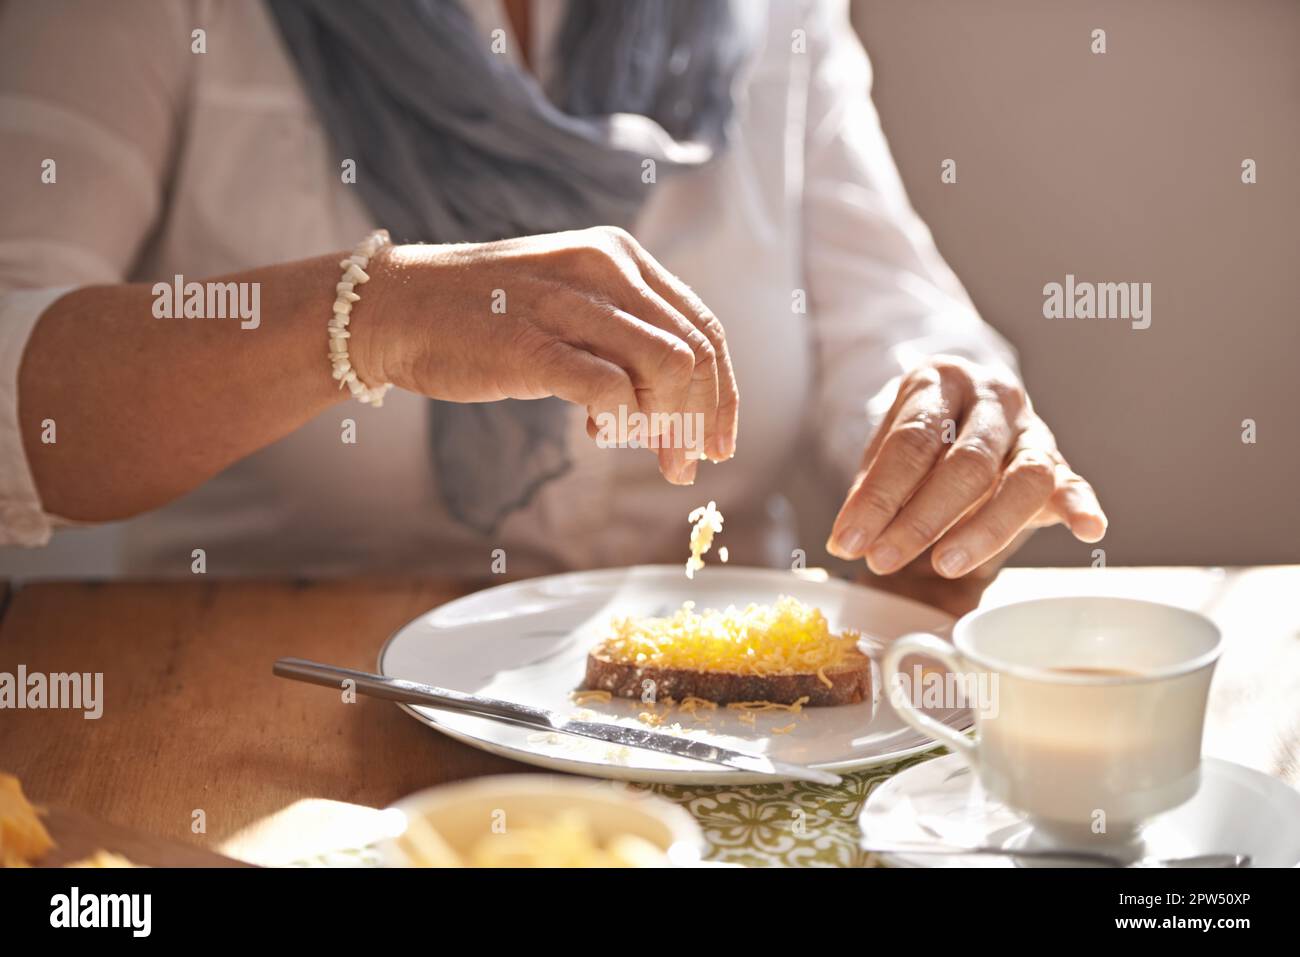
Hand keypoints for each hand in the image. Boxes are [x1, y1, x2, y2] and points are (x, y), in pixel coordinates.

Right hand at [358, 226, 737, 483]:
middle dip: (703, 419)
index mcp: (619, 256)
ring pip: (667, 368)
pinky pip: (611, 389)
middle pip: (695, 352)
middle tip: (686, 466)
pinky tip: (598, 432)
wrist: (394, 307)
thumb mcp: (566, 303)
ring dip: (672, 427)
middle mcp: (604, 268)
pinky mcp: (532, 345)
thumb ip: (619, 334)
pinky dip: (625, 421)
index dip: (723, 392)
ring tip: (651, 455)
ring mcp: (567, 304)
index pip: (702, 326)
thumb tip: (672, 399)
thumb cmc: (481, 317)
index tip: (721, 441)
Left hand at [826, 356, 1105, 577]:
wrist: (965, 406)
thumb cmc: (922, 435)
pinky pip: (1074, 484)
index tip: (849, 540)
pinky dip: (1082, 506)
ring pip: (1024, 478)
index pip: (911, 443)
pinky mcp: (1059, 463)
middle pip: (966, 462)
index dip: (878, 496)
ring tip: (945, 564)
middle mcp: (994, 399)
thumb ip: (872, 489)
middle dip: (921, 519)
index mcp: (942, 383)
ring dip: (984, 529)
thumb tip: (848, 540)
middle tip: (884, 558)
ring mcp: (1031, 430)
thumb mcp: (886, 448)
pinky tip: (1086, 529)